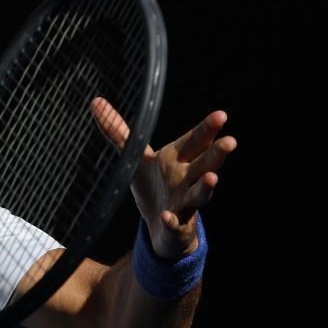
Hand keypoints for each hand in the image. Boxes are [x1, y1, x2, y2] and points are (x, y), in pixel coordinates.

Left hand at [91, 97, 236, 259]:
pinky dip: (172, 221)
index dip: (208, 129)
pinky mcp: (176, 226)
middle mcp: (188, 179)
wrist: (160, 224)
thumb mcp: (135, 157)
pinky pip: (175, 224)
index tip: (221, 115)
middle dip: (217, 153)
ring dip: (206, 186)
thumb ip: (118, 131)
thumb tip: (96, 102)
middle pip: (205, 163)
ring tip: (212, 177)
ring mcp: (184, 203)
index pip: (196, 140)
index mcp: (179, 159)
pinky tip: (167, 217)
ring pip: (199, 194)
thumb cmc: (153, 183)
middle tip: (230, 141)